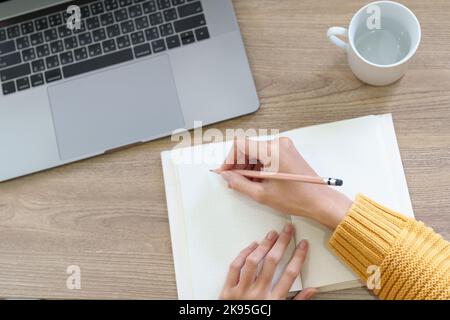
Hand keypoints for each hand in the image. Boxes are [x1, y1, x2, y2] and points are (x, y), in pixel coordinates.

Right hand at [219, 138, 351, 228]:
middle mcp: (278, 143)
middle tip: (233, 180)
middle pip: (248, 148)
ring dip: (248, 166)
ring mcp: (284, 146)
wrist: (320, 201)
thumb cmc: (297, 198)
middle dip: (238, 164)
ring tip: (246, 183)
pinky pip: (266, 154)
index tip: (225, 171)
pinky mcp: (287, 151)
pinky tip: (257, 180)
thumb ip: (239, 183)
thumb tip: (226, 176)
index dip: (229, 158)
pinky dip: (258, 165)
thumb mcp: (262, 194)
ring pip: (256, 151)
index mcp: (272, 151)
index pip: (241, 145)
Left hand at [219, 224, 316, 299]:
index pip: (290, 275)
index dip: (298, 257)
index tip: (302, 245)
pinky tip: (252, 246)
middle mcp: (258, 294)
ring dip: (264, 246)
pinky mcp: (227, 290)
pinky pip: (235, 267)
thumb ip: (296, 303)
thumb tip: (312, 290)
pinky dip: (243, 254)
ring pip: (254, 262)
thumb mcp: (279, 313)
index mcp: (273, 302)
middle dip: (282, 244)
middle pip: (273, 263)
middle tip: (287, 231)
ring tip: (271, 235)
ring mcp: (241, 291)